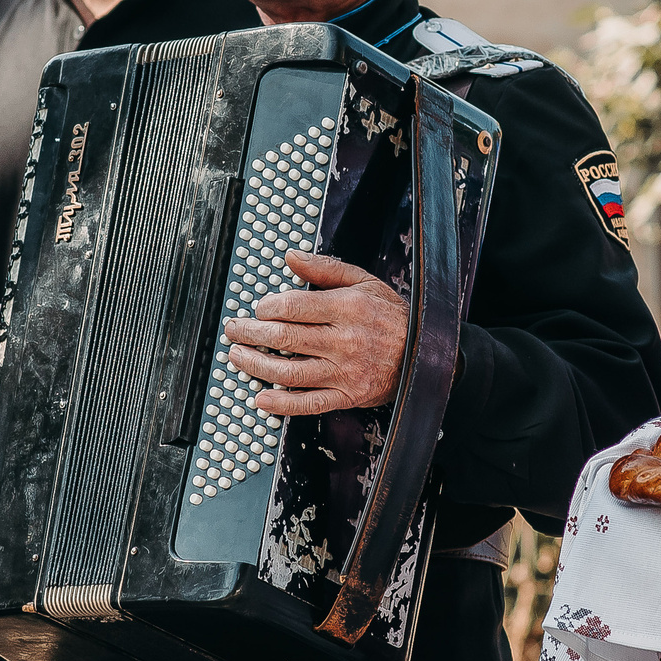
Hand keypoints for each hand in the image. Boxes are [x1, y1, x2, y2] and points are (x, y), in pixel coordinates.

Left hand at [221, 252, 405, 415]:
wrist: (425, 355)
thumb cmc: (392, 316)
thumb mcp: (364, 281)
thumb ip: (324, 268)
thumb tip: (291, 256)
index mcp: (347, 308)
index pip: (293, 307)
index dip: (266, 308)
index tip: (258, 308)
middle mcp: (344, 341)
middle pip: (284, 338)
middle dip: (250, 333)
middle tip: (234, 330)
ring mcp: (344, 372)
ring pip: (289, 372)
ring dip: (256, 365)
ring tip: (238, 356)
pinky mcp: (346, 396)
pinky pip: (308, 403)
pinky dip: (281, 404)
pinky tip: (261, 398)